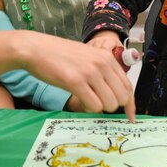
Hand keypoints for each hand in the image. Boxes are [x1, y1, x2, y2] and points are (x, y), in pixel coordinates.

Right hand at [20, 32, 135, 121]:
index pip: (128, 86)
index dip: (130, 105)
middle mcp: (102, 64)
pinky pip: (94, 106)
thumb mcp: (87, 56)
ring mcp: (90, 72)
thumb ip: (101, 70)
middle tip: (96, 103)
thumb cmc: (58, 54)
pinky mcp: (76, 82)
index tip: (129, 118)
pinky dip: (88, 108)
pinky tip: (79, 99)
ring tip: (85, 98)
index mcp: (107, 57)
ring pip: (110, 104)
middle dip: (111, 106)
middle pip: (122, 98)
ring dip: (99, 107)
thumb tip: (113, 93)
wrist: (36, 48)